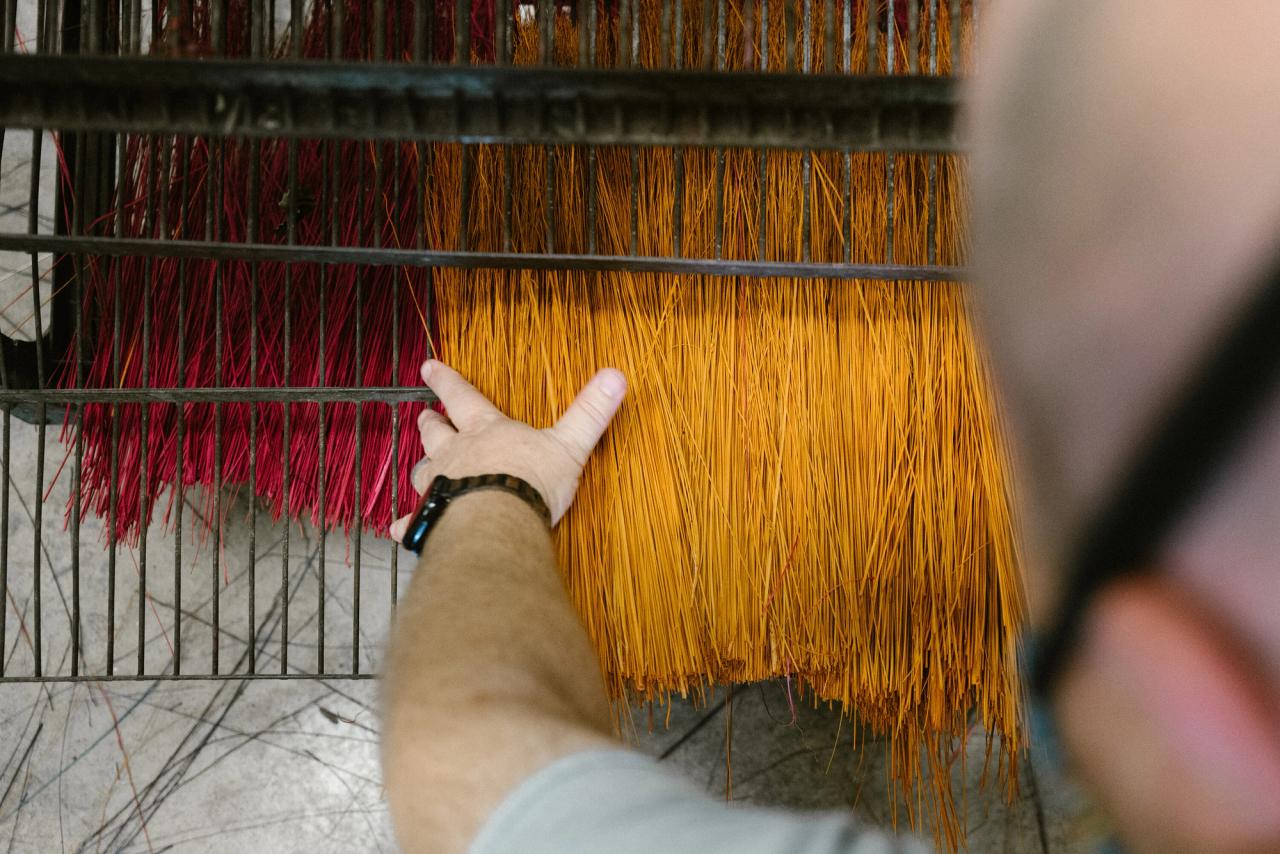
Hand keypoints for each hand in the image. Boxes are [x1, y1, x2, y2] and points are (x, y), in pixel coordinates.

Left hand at [389, 359, 627, 540]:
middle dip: (431, 423)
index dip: (447, 381)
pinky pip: (415, 521)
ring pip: (423, 471)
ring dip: (422, 467)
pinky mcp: (432, 519)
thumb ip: (590, 412)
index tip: (428, 366)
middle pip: (436, 433)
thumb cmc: (531, 482)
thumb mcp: (570, 444)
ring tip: (419, 467)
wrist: (498, 522)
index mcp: (486, 432)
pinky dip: (408, 524)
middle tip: (423, 415)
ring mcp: (440, 486)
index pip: (464, 397)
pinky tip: (402, 529)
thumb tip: (616, 376)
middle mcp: (456, 454)